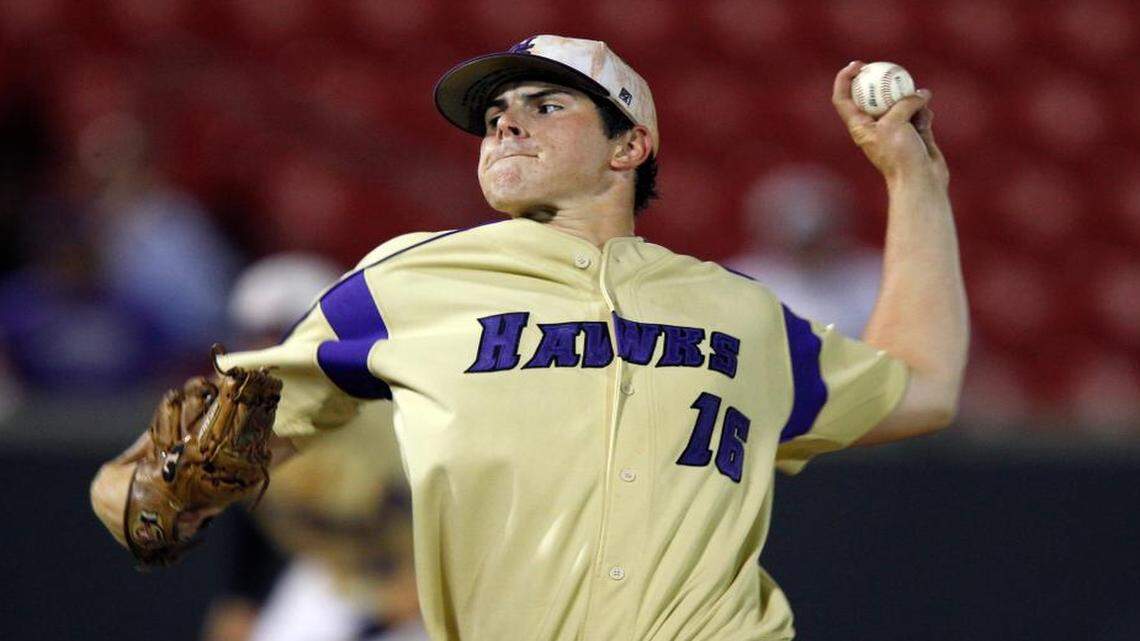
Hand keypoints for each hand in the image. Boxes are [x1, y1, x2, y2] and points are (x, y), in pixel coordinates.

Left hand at [833, 61, 947, 188]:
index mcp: (859, 127)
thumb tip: (920, 93)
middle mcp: (875, 127)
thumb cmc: (900, 155)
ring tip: (918, 107)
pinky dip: (923, 113)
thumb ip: (904, 103)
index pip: (843, 99)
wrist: (920, 180)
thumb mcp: (896, 123)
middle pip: (873, 96)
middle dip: (881, 81)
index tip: (857, 65)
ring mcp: (895, 130)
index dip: (844, 80)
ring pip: (901, 103)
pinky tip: (927, 120)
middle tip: (890, 67)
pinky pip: (918, 113)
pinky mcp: (914, 133)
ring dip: (911, 100)